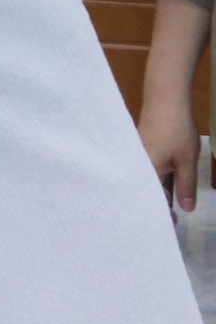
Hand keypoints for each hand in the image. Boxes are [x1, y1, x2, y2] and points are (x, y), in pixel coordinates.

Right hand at [139, 98, 201, 213]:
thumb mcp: (187, 161)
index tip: (174, 224)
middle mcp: (135, 165)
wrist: (165, 99)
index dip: (162, 213)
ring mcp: (136, 156)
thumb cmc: (176, 131)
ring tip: (172, 202)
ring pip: (146, 180)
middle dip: (158, 204)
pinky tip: (166, 183)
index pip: (151, 199)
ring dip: (157, 191)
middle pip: (144, 191)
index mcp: (145, 171)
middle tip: (172, 217)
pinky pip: (146, 170)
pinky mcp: (139, 149)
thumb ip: (186, 186)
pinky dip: (155, 179)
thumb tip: (186, 209)